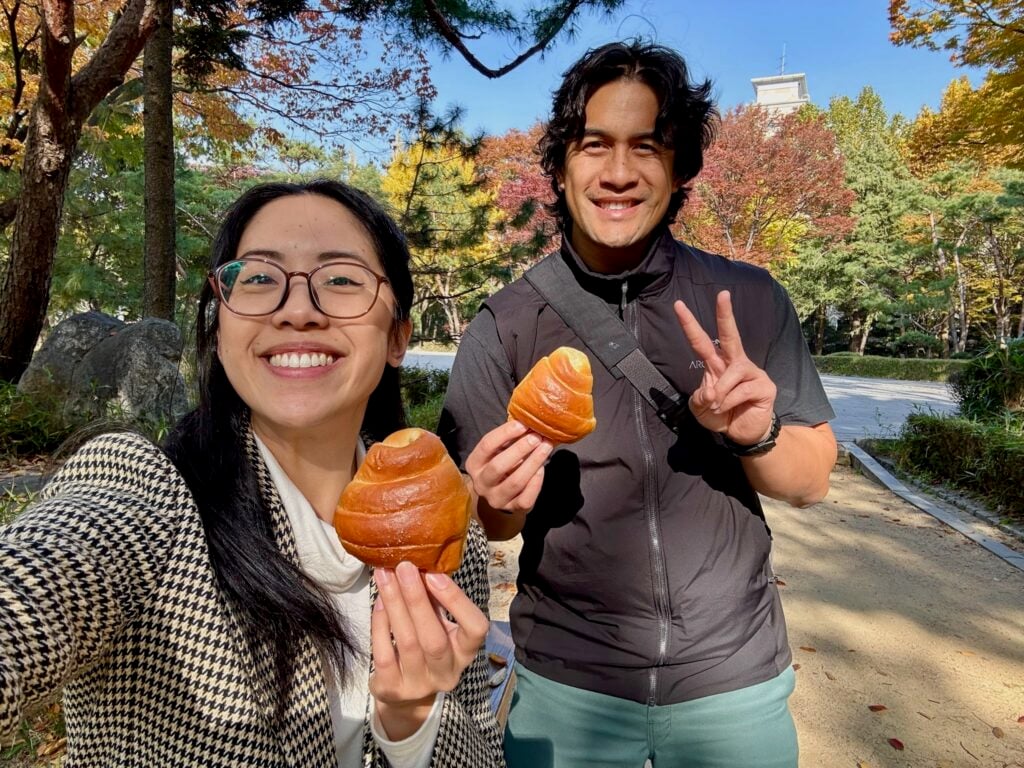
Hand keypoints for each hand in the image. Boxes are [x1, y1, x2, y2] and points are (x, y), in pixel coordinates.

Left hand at [370, 562, 488, 739]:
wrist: (406, 693)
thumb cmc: (425, 644)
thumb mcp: (439, 624)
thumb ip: (435, 601)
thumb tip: (420, 565)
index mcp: (465, 652)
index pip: (475, 629)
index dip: (457, 601)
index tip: (434, 575)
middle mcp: (446, 672)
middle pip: (434, 638)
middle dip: (417, 599)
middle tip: (403, 567)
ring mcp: (419, 685)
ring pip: (407, 643)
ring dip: (395, 604)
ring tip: (385, 576)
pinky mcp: (392, 690)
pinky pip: (384, 653)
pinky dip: (380, 623)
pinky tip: (378, 601)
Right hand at [465, 420, 552, 514]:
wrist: (500, 496)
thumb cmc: (501, 464)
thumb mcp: (498, 451)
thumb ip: (508, 438)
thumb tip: (528, 420)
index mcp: (474, 464)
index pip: (486, 445)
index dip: (505, 433)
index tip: (523, 424)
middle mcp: (481, 483)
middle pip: (499, 466)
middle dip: (520, 449)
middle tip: (537, 437)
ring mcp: (496, 499)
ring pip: (515, 482)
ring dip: (533, 463)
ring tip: (546, 447)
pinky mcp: (512, 509)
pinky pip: (526, 498)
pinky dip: (536, 483)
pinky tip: (542, 469)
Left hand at [674, 290, 775, 445]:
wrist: (742, 433)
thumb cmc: (720, 414)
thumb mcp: (700, 408)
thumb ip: (699, 397)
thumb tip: (711, 390)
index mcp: (716, 364)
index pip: (701, 341)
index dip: (689, 324)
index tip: (677, 305)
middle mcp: (735, 362)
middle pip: (729, 335)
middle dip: (725, 314)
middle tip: (722, 294)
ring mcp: (751, 372)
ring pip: (730, 374)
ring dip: (719, 393)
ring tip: (717, 406)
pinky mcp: (764, 386)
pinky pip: (740, 391)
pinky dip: (728, 402)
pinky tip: (730, 409)